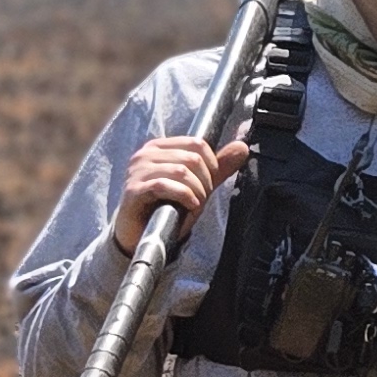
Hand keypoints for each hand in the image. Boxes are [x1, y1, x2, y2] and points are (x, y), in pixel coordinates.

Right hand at [111, 132, 248, 254]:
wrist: (141, 234)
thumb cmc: (167, 206)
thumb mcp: (197, 185)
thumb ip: (218, 167)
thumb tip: (242, 146)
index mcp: (159, 147)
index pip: (197, 143)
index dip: (212, 165)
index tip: (209, 185)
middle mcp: (145, 154)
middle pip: (192, 158)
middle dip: (205, 182)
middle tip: (201, 199)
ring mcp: (138, 171)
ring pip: (181, 171)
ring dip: (196, 192)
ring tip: (194, 206)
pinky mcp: (134, 190)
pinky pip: (165, 185)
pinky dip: (184, 197)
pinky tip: (188, 207)